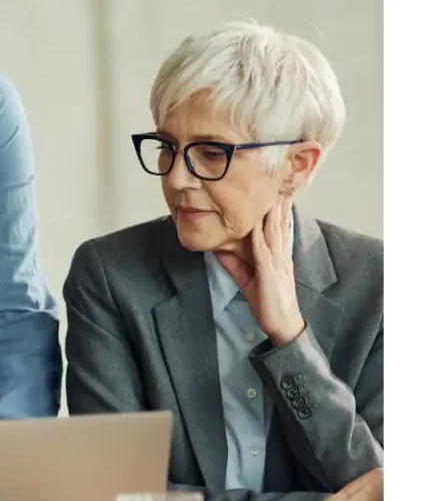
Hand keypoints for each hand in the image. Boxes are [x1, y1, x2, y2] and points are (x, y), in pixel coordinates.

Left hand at [215, 194, 304, 345]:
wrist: (282, 322)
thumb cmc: (266, 300)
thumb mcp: (245, 277)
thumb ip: (233, 262)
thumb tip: (217, 247)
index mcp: (276, 253)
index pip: (277, 224)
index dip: (277, 205)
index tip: (274, 186)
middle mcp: (279, 253)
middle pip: (278, 221)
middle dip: (278, 200)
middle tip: (278, 178)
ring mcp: (276, 261)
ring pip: (273, 230)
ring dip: (272, 210)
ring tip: (271, 190)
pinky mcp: (270, 271)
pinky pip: (264, 250)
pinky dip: (260, 235)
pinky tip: (257, 222)